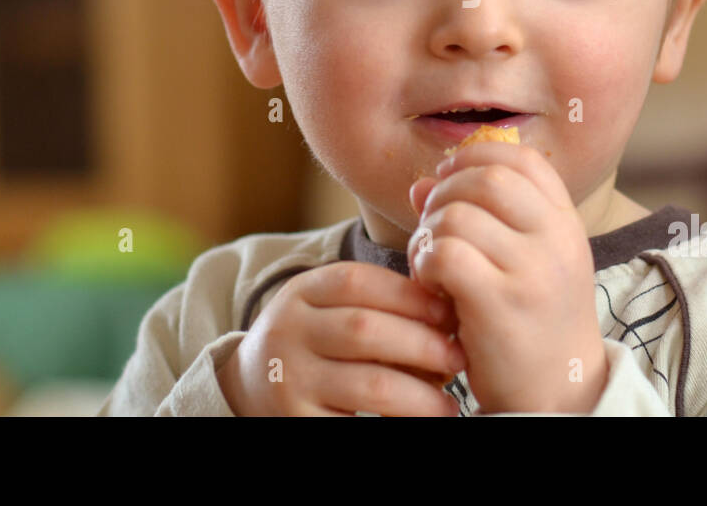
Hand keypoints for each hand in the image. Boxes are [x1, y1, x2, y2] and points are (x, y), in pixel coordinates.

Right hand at [220, 260, 465, 415]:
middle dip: (422, 343)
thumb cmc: (312, 341)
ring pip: (370, 385)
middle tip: (458, 356)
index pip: (358, 281)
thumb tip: (447, 311)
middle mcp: (289, 332)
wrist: (249, 387)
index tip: (447, 311)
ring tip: (447, 405)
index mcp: (301, 293)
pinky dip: (396, 425)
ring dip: (420, 395)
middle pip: (365, 330)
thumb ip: (371, 300)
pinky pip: (356, 425)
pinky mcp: (296, 422)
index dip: (409, 295)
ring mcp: (289, 380)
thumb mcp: (325, 307)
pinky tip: (417, 423)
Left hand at [408, 140, 608, 412]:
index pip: (523, 159)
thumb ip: (478, 217)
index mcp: (566, 223)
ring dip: (429, 232)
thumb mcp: (521, 262)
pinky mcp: (501, 303)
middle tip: (433, 226)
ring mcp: (532, 270)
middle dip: (444, 193)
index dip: (477, 156)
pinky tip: (431, 285)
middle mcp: (557, 240)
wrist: (559, 395)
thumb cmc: (530, 323)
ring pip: (457, 215)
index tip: (449, 178)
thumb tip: (420, 183)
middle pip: (486, 178)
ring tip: (431, 263)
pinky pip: (445, 254)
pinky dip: (425, 262)